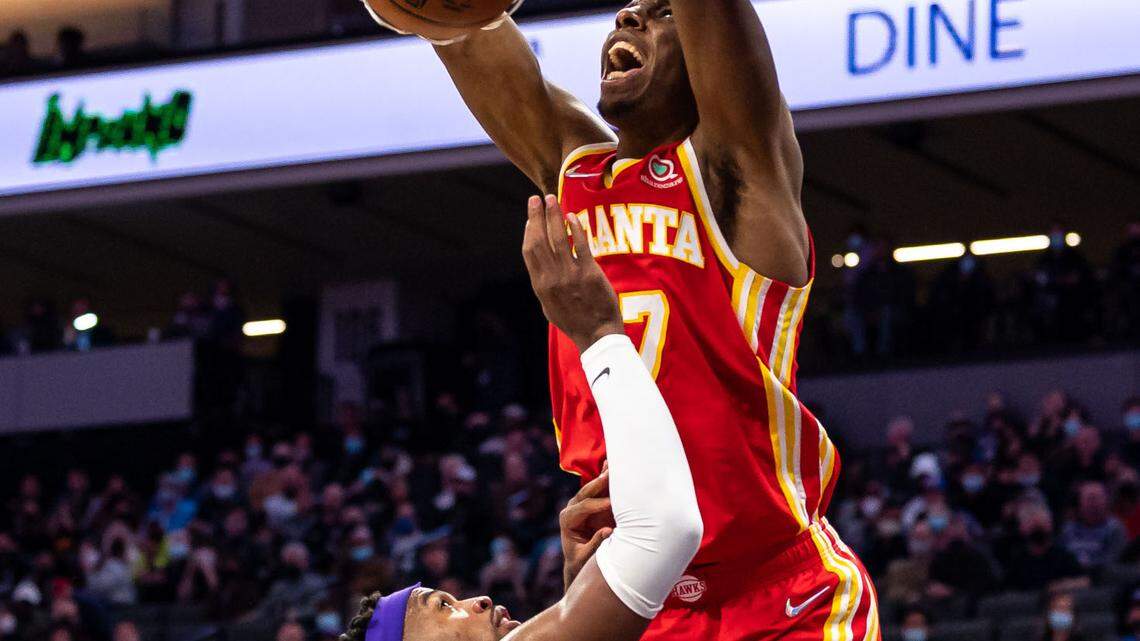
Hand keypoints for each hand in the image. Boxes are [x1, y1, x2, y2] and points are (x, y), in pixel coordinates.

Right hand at [523, 195, 623, 351]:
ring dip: (554, 216)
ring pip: (557, 238)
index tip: (530, 216)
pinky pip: (580, 245)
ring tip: (552, 200)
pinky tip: (573, 216)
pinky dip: (575, 228)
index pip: (529, 250)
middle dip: (537, 216)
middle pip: (539, 240)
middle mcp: (551, 278)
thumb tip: (540, 264)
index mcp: (540, 285)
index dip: (529, 230)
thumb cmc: (574, 321)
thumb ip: (544, 283)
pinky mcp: (589, 274)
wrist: (596, 335)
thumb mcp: (550, 305)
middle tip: (537, 199)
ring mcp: (570, 275)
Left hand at [560, 468, 615, 589]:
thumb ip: (595, 544)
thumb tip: (608, 531)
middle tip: (610, 474)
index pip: (583, 508)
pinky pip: (599, 488)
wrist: (579, 561)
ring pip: (593, 487)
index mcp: (567, 520)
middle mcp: (572, 508)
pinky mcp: (592, 503)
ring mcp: (581, 503)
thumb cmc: (581, 560)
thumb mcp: (585, 556)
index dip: (597, 505)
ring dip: (603, 477)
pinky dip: (605, 477)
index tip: (611, 504)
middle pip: (586, 492)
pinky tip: (610, 464)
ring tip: (613, 464)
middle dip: (598, 483)